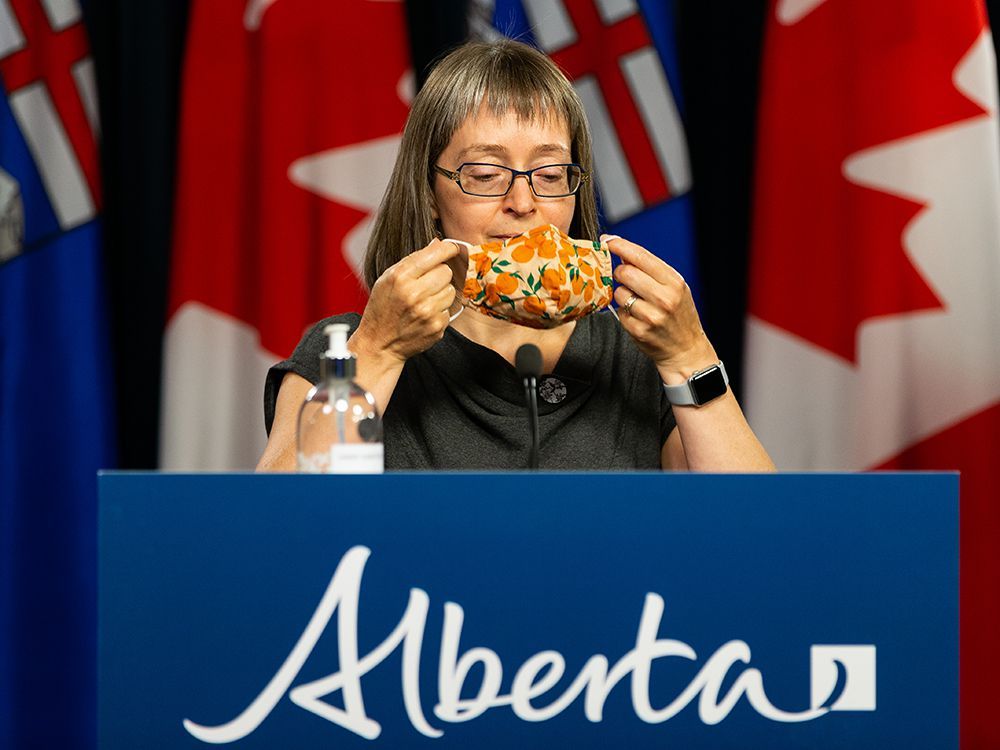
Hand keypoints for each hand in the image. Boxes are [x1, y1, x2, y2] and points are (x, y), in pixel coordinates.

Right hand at [351, 239, 461, 363]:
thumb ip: (412, 261)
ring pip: (451, 290)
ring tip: (424, 300)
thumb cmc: (382, 308)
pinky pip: (449, 309)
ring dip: (441, 293)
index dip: (447, 249)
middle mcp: (414, 293)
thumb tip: (437, 243)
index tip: (452, 248)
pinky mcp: (436, 326)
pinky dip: (440, 311)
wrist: (379, 343)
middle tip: (427, 283)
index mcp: (400, 277)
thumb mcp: (387, 279)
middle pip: (446, 271)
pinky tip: (425, 315)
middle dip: (439, 274)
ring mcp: (427, 311)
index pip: (435, 254)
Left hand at [606, 235, 717, 381]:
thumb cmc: (678, 314)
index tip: (607, 241)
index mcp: (674, 282)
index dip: (620, 245)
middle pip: (625, 272)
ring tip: (636, 302)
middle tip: (624, 277)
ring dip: (622, 295)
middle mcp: (664, 298)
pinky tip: (636, 317)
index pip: (640, 256)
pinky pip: (619, 312)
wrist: (685, 349)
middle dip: (619, 272)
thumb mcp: (675, 287)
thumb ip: (651, 270)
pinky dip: (624, 312)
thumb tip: (622, 251)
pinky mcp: (639, 331)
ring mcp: (651, 316)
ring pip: (619, 293)